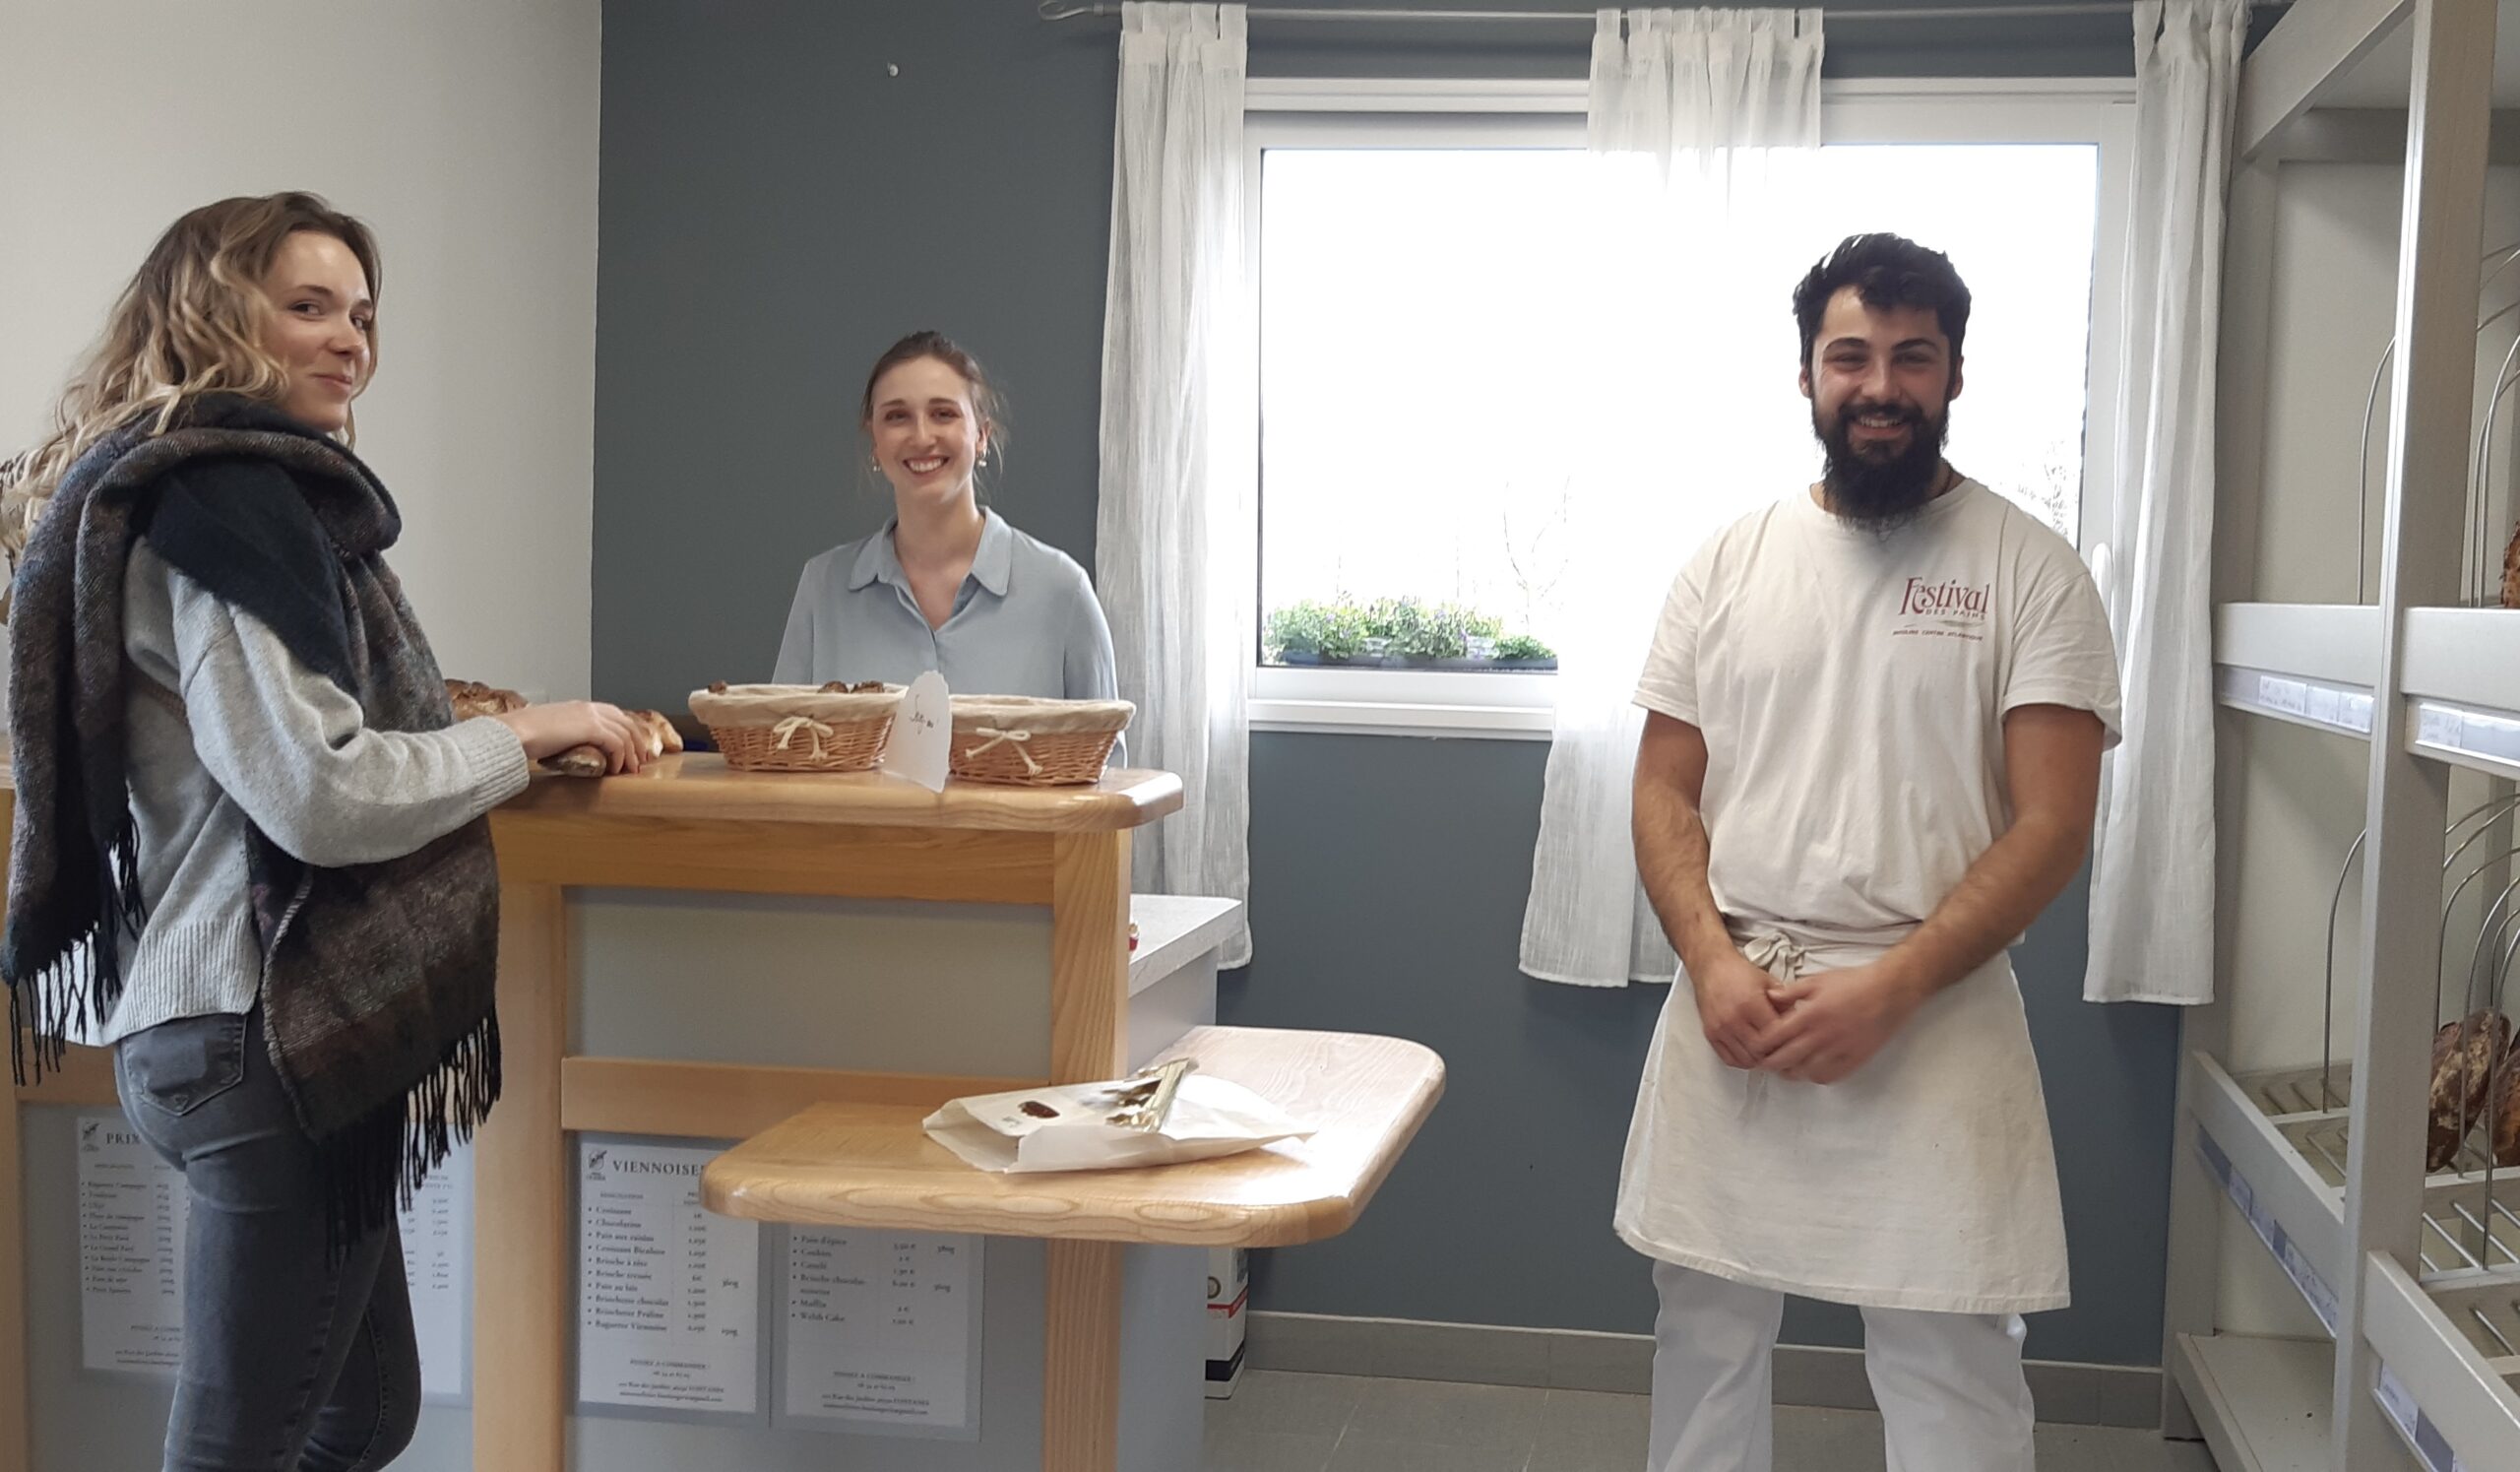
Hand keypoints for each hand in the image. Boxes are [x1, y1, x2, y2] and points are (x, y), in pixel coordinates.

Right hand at [489, 701, 650, 774]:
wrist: (515, 732)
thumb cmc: (524, 735)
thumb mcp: (550, 732)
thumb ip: (566, 735)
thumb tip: (571, 749)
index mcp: (578, 707)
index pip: (613, 714)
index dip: (626, 731)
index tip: (632, 747)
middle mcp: (588, 708)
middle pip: (625, 721)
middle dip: (637, 741)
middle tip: (641, 760)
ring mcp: (591, 716)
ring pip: (625, 733)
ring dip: (631, 753)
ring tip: (631, 770)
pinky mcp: (591, 728)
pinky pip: (617, 743)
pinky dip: (620, 757)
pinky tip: (616, 769)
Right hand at [1688, 947, 1787, 1069]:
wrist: (1711, 966)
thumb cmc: (1738, 972)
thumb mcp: (1768, 981)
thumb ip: (1785, 1001)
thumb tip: (1799, 1019)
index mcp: (1751, 1003)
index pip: (1775, 1034)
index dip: (1786, 1040)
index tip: (1792, 1040)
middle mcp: (1734, 1018)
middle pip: (1761, 1050)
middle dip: (1774, 1052)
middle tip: (1782, 1050)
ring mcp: (1721, 1028)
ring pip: (1746, 1059)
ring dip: (1759, 1059)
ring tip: (1768, 1053)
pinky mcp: (1710, 1033)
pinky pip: (1729, 1059)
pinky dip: (1742, 1061)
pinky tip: (1751, 1054)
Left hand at [1749, 964, 1924, 1083]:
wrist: (1889, 991)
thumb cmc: (1854, 982)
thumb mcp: (1818, 980)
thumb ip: (1791, 991)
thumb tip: (1770, 998)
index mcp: (1810, 1015)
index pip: (1775, 1037)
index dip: (1762, 1045)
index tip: (1756, 1046)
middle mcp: (1822, 1036)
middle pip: (1786, 1059)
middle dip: (1770, 1064)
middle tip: (1764, 1063)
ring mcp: (1839, 1050)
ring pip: (1805, 1072)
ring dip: (1792, 1072)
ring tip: (1785, 1068)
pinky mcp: (1854, 1059)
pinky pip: (1829, 1076)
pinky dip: (1816, 1076)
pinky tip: (1812, 1070)